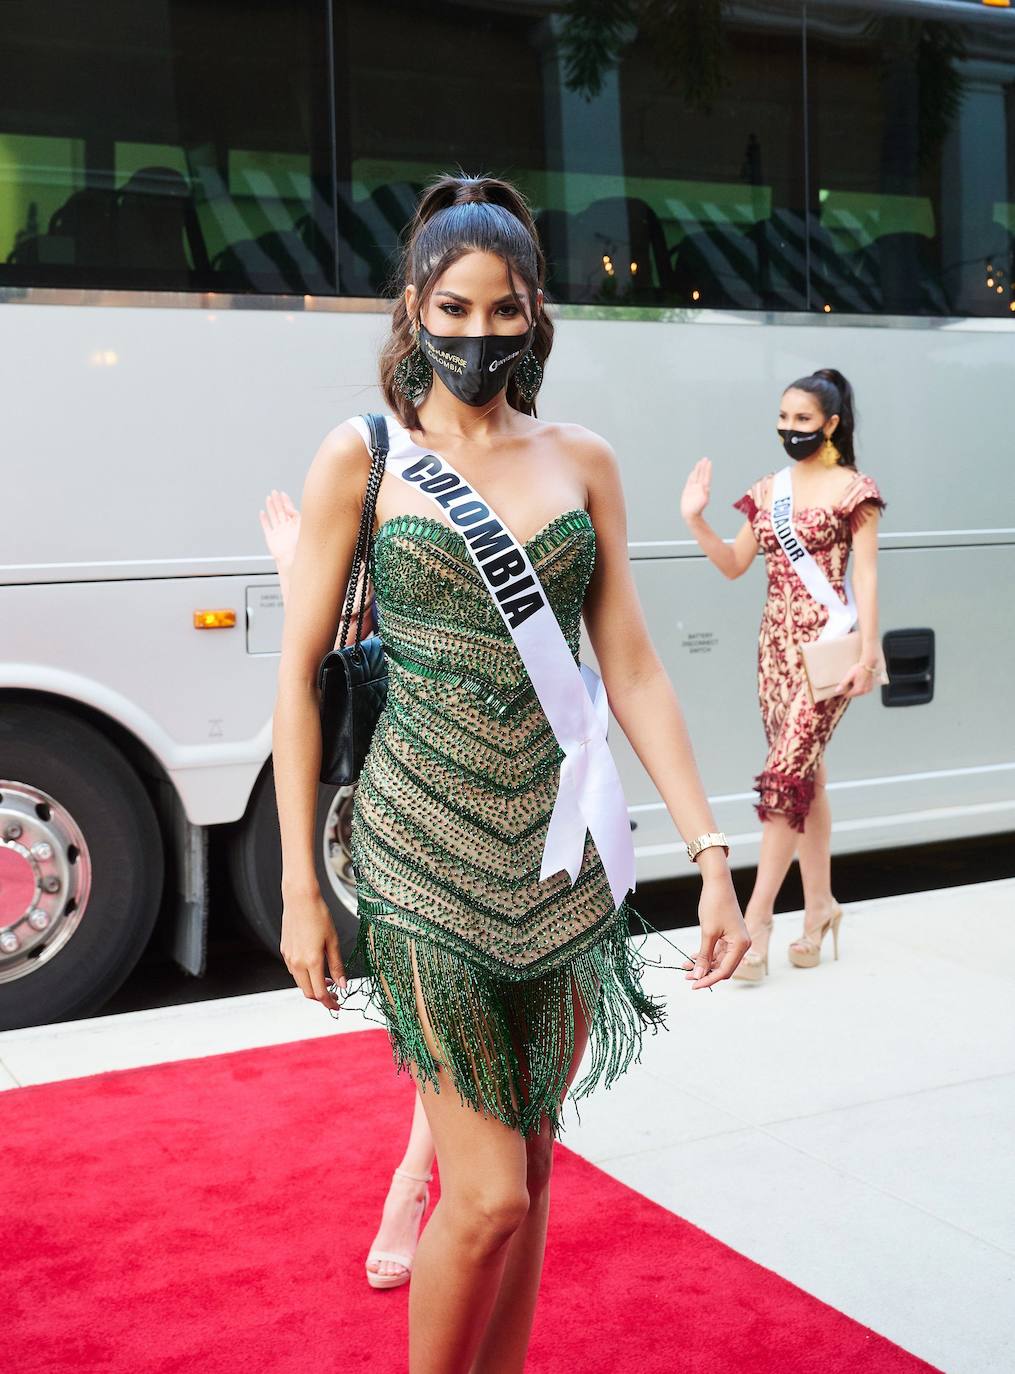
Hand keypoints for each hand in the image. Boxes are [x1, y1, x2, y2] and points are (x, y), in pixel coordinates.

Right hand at [259, 488, 300, 569]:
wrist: (291, 560)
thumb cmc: (300, 547)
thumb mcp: (300, 528)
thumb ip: (296, 516)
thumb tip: (288, 507)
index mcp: (295, 525)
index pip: (290, 510)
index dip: (286, 501)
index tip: (283, 493)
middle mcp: (286, 528)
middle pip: (281, 511)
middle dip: (278, 501)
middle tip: (274, 492)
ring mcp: (278, 533)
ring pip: (273, 517)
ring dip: (271, 507)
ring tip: (268, 498)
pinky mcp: (271, 538)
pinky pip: (266, 527)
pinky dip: (264, 519)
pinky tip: (262, 512)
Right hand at [280, 886, 345, 1012]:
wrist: (300, 899)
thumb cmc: (319, 916)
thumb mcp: (333, 941)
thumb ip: (337, 965)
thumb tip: (342, 985)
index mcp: (311, 961)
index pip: (320, 992)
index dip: (330, 1003)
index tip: (338, 1006)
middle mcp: (297, 962)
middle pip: (308, 992)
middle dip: (321, 998)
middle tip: (335, 995)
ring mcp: (289, 957)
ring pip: (300, 983)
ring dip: (312, 987)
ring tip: (327, 980)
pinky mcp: (284, 951)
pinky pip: (294, 971)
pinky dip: (304, 976)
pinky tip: (314, 968)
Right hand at [680, 458, 712, 522]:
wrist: (690, 514)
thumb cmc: (697, 510)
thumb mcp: (702, 502)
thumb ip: (704, 494)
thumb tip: (707, 489)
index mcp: (703, 488)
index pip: (706, 476)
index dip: (707, 469)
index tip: (709, 462)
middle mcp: (699, 487)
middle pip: (701, 474)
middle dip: (703, 466)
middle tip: (705, 458)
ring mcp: (693, 488)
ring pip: (696, 476)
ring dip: (697, 469)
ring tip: (699, 462)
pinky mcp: (688, 490)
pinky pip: (690, 480)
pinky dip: (692, 475)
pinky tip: (693, 471)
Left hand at [680, 867, 750, 988]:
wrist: (717, 883)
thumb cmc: (715, 904)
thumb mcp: (707, 933)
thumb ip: (703, 956)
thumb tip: (698, 975)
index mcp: (741, 945)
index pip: (725, 970)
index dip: (708, 979)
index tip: (693, 984)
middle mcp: (741, 945)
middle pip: (722, 967)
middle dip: (705, 973)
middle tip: (686, 976)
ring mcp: (735, 940)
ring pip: (718, 960)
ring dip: (702, 964)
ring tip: (685, 967)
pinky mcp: (728, 936)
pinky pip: (717, 951)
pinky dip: (705, 955)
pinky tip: (691, 958)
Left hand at [835, 659, 879, 698]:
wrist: (868, 664)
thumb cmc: (858, 669)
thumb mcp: (849, 676)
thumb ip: (843, 684)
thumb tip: (837, 691)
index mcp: (858, 690)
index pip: (848, 695)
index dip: (843, 693)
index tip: (840, 689)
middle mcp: (864, 692)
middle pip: (853, 694)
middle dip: (849, 690)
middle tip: (847, 683)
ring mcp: (868, 690)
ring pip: (858, 693)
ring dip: (854, 689)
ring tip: (853, 682)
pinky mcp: (870, 688)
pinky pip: (863, 690)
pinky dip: (859, 688)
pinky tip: (858, 682)